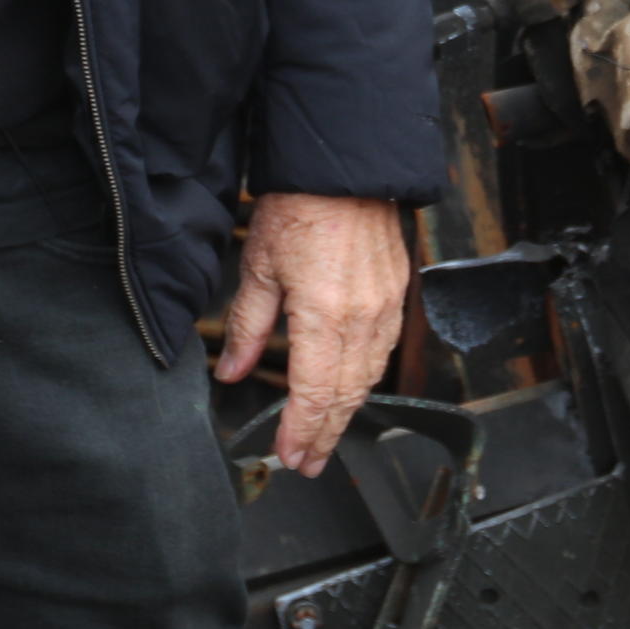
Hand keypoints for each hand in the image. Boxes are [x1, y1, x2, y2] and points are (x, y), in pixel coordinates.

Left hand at [217, 192, 414, 474]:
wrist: (345, 165)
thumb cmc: (299, 205)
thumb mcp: (259, 267)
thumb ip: (248, 327)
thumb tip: (231, 372)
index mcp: (325, 314)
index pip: (314, 392)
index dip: (302, 430)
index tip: (290, 456)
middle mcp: (363, 317)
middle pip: (346, 395)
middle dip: (326, 434)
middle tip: (309, 463)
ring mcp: (386, 307)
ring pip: (369, 377)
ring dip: (347, 412)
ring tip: (326, 436)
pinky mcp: (398, 294)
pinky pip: (384, 350)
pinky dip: (366, 379)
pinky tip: (351, 389)